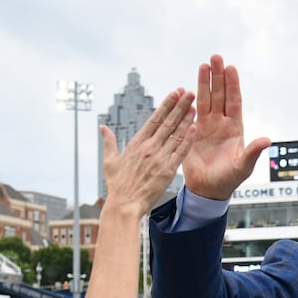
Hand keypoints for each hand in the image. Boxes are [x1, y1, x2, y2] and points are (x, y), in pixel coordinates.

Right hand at [101, 89, 195, 212]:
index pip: (154, 118)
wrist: (124, 205)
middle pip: (168, 122)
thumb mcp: (110, 161)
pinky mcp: (167, 171)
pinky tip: (195, 128)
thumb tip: (102, 127)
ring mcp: (159, 158)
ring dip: (186, 119)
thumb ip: (109, 142)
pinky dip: (188, 140)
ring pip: (176, 134)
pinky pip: (180, 153)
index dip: (166, 104)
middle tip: (189, 92)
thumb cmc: (117, 185)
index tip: (175, 93)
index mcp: (136, 143)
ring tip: (195, 105)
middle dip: (180, 106)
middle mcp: (149, 148)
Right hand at [180, 54, 270, 199]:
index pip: (234, 101)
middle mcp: (221, 123)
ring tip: (203, 64)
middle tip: (215, 57)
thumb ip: (252, 153)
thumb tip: (267, 140)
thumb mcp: (242, 167)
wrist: (208, 190)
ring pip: (206, 99)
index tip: (231, 68)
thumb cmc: (228, 180)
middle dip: (218, 76)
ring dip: (204, 82)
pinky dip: (190, 100)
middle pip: (220, 94)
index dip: (233, 85)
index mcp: (235, 128)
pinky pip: (191, 112)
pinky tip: (187, 87)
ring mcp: (207, 126)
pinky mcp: (193, 132)